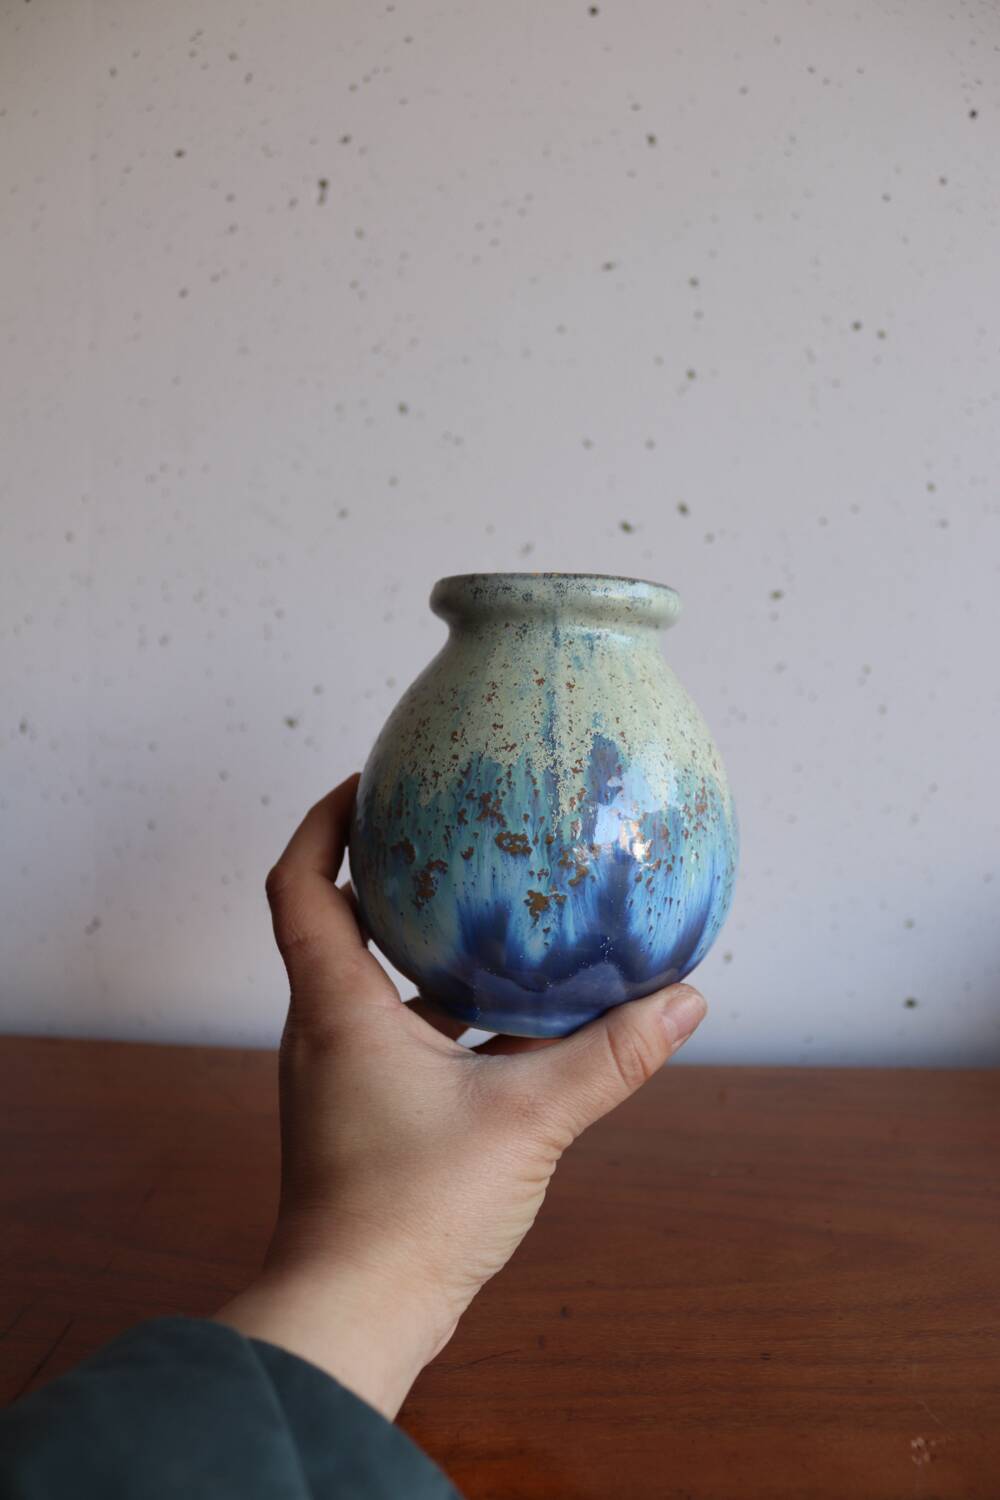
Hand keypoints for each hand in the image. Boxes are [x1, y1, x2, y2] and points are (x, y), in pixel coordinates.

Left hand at [214, 773, 706, 1418]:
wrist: (356, 1315)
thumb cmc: (415, 1212)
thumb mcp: (528, 1119)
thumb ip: (608, 1057)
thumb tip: (684, 1000)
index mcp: (338, 1007)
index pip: (302, 883)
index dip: (326, 821)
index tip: (368, 780)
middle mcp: (327, 1029)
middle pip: (330, 919)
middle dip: (379, 868)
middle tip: (442, 825)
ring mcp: (341, 1074)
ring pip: (373, 982)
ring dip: (419, 943)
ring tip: (490, 906)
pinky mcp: (365, 1114)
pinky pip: (400, 1033)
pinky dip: (445, 1011)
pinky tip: (513, 1014)